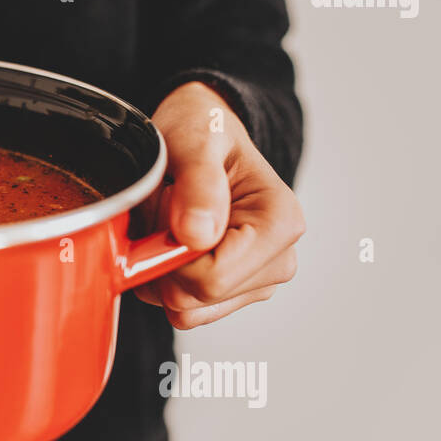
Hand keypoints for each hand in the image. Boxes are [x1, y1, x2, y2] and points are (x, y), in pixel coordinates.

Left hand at [134, 81, 304, 328]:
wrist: (201, 133)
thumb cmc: (202, 130)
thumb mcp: (195, 140)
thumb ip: (198, 183)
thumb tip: (198, 235)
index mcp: (280, 223)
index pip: (212, 278)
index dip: (171, 252)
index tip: (168, 203)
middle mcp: (278, 259)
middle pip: (196, 299)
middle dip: (163, 258)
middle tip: (167, 205)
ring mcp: (256, 281)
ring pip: (185, 310)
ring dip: (160, 268)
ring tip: (172, 219)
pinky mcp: (232, 292)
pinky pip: (182, 310)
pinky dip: (163, 278)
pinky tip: (172, 239)